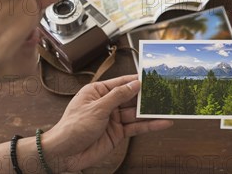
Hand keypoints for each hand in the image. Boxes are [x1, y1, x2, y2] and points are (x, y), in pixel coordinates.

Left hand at [44, 74, 172, 171]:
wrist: (63, 154)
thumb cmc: (72, 127)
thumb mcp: (97, 108)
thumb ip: (118, 96)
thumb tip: (135, 84)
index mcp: (98, 91)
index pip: (121, 82)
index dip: (137, 80)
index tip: (153, 77)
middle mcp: (107, 103)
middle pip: (131, 97)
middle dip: (147, 96)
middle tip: (166, 92)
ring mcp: (113, 119)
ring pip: (136, 113)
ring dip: (151, 111)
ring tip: (168, 107)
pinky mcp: (118, 133)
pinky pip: (136, 127)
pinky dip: (149, 125)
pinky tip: (162, 123)